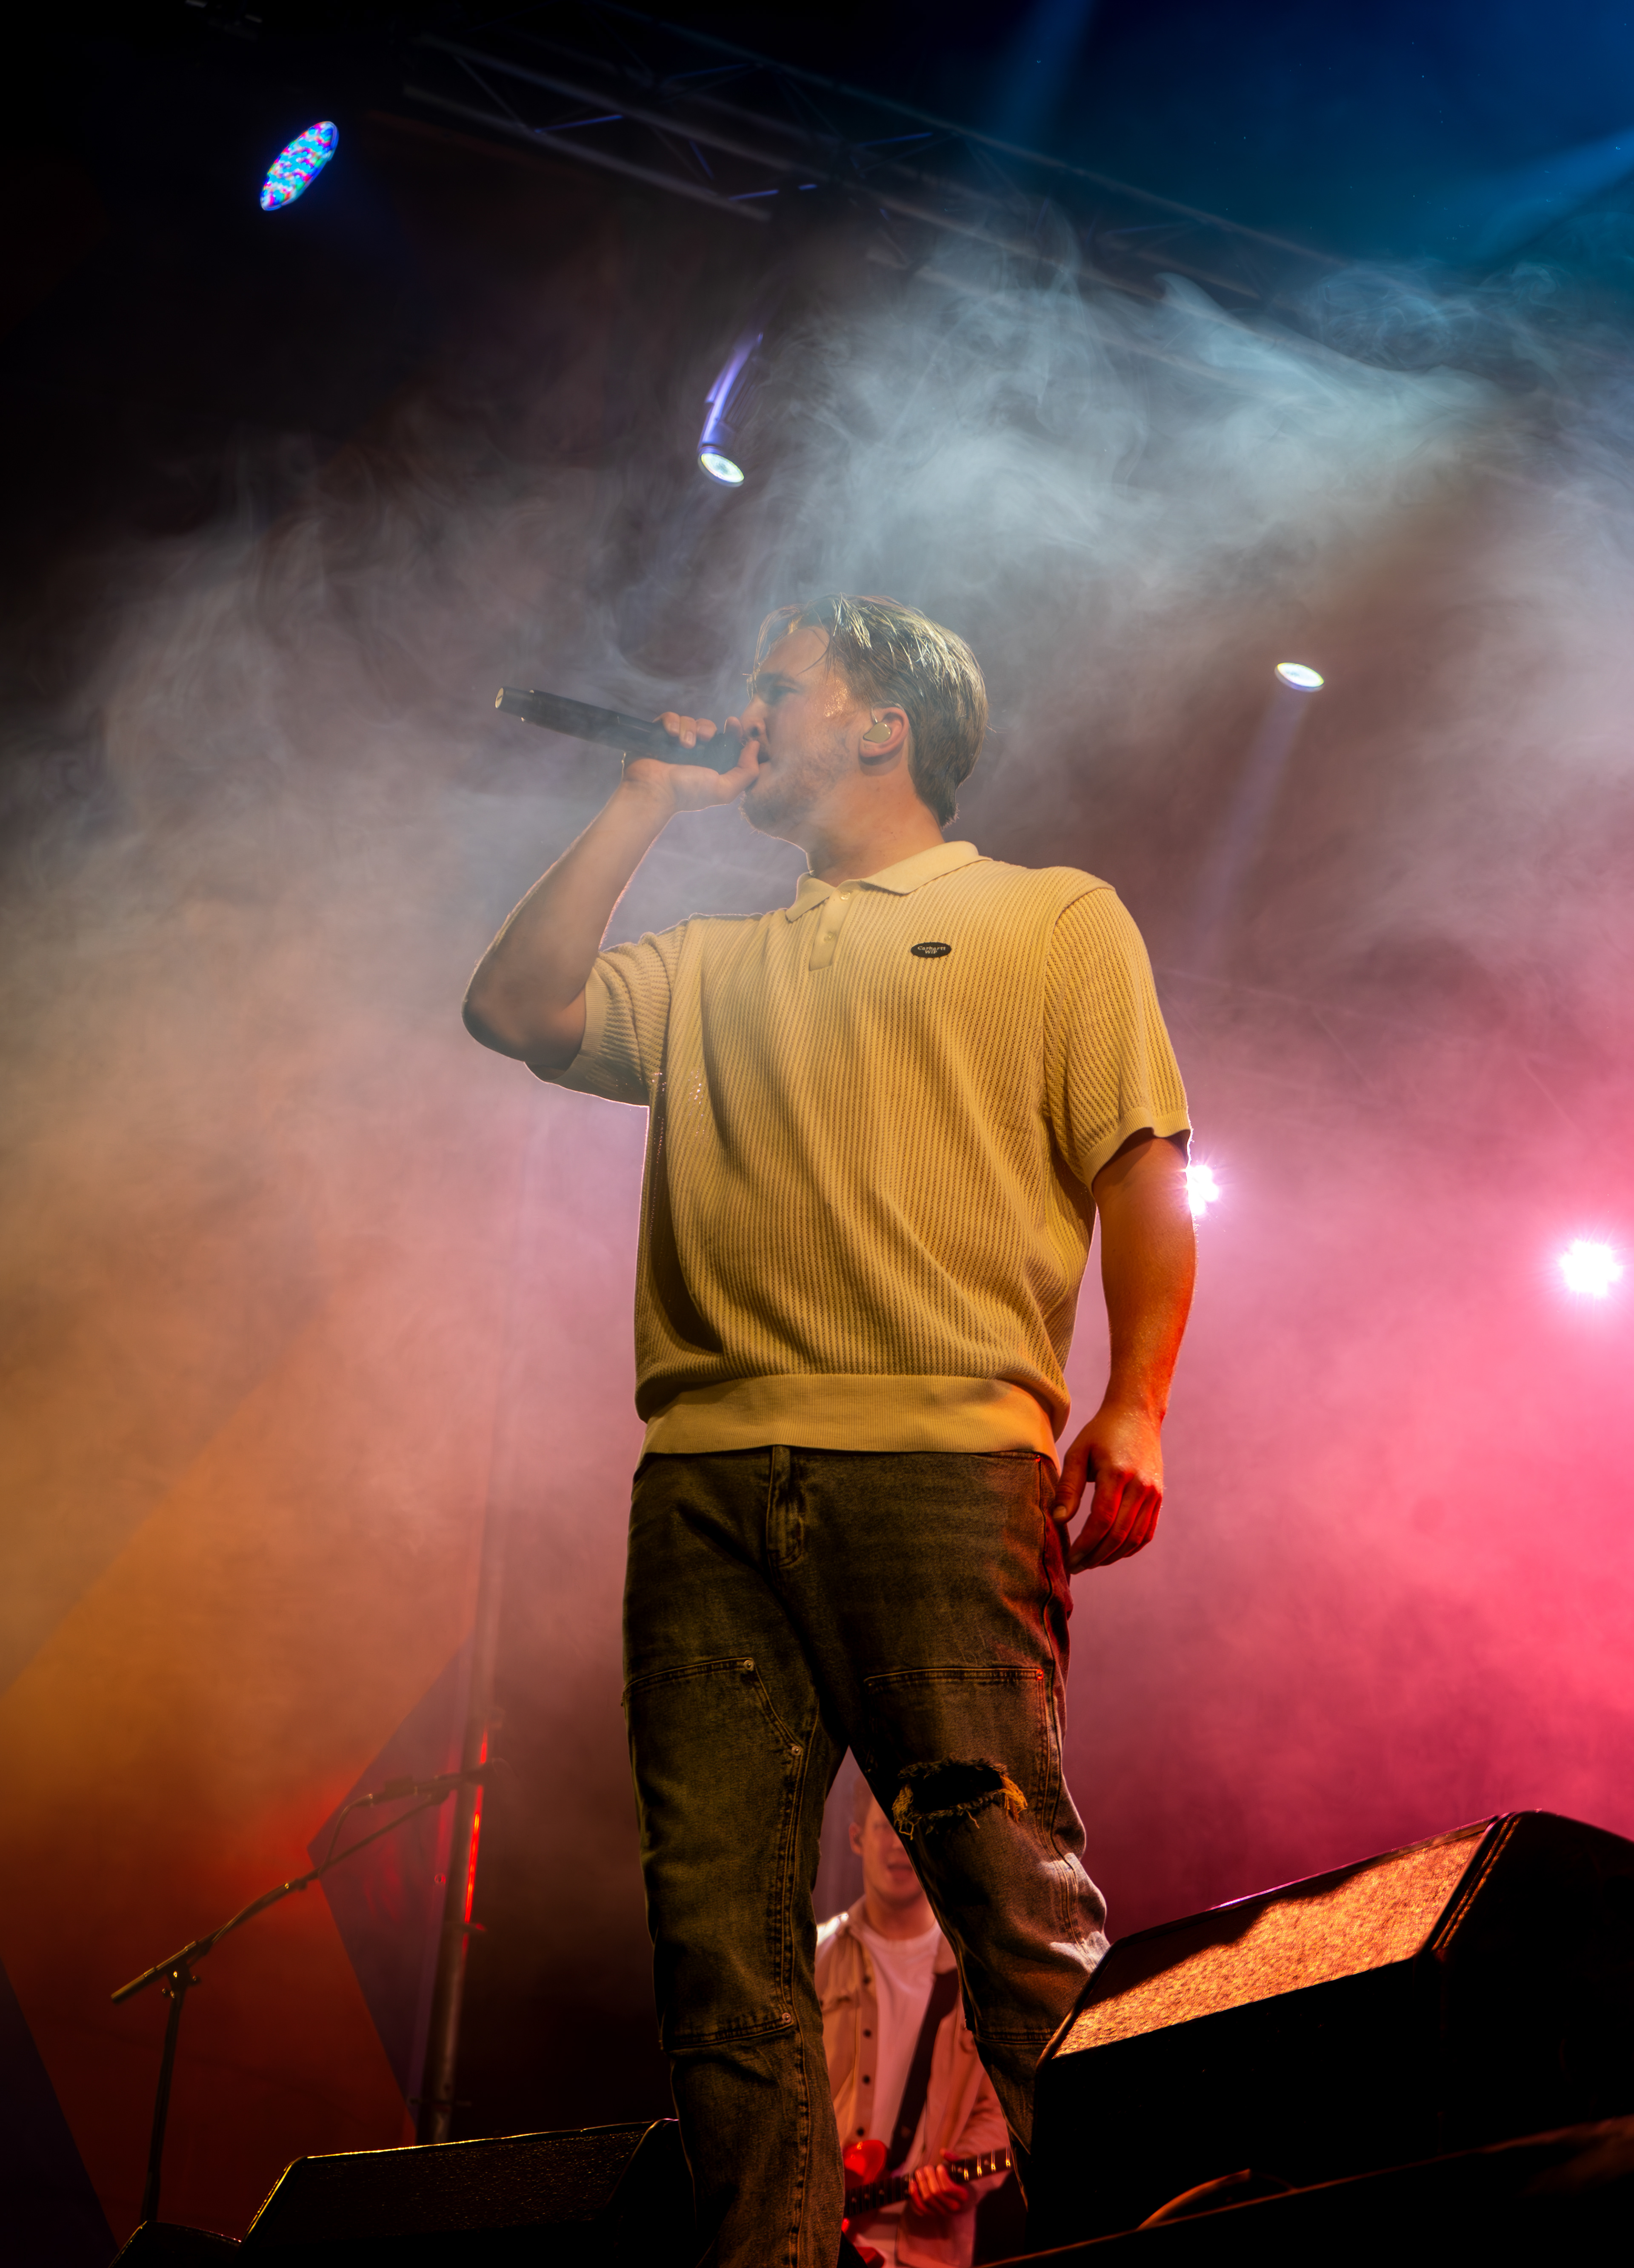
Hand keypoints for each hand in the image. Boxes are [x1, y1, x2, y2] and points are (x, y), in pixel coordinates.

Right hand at [621, 712, 762, 811]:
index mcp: (711, 764)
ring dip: (689, 728)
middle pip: (708, 727)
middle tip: (705, 738)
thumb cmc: (687, 793)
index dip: (733, 730)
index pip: (727, 740)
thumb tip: (755, 746)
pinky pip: (670, 717)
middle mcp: (695, 753)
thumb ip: (746, 772)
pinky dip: (672, 722)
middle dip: (708, 728)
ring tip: (685, 744)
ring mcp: (675, 743)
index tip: (733, 723)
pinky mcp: (659, 735)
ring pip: (689, 721)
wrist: (653, 792)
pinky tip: (672, 735)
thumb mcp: (724, 789)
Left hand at [906, 2157, 975, 2214]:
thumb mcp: (961, 2170)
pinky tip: (913, 2184)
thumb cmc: (959, 2181)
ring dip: (921, 2183)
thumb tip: (943, 2152)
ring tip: (919, 2172)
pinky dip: (914, 2195)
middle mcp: (953, 2207)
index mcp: (962, 2196)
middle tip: (927, 2168)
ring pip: (927, 2198)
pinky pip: (920, 2207)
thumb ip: (955, 2159)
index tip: (940, 2167)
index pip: (948, 2188)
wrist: (959, 2197)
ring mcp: (941, 2211)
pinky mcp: (931, 2213)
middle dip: (929, 2176)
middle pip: (935, 2192)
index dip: (941, 2176)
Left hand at [1051, 1398, 1163, 1570]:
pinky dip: (1129, 1548)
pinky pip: (1147, 1533)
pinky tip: (1112, 1553)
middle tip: (1076, 1567)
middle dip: (1095, 1556)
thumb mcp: (1078, 1453)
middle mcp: (1140, 1487)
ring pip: (1134, 1538)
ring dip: (1112, 1556)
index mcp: (1117, 1474)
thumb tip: (1058, 1521)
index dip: (1085, 1545)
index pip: (1101, 1521)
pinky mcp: (1159, 1497)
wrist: (1137, 1415)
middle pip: (1118, 1535)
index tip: (1070, 1559)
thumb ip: (1068, 1487)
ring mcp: (1153, 1494)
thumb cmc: (1101, 1433)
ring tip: (1091, 1562)